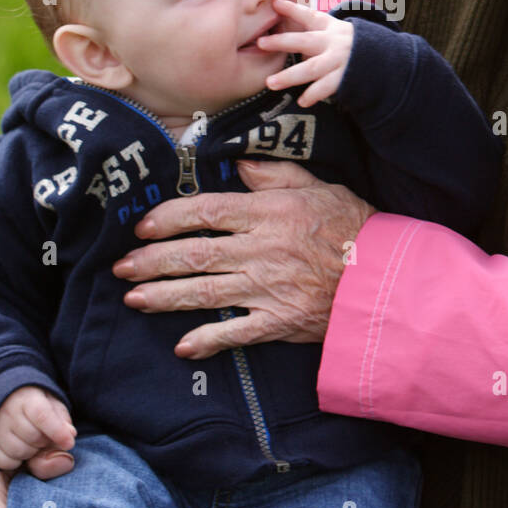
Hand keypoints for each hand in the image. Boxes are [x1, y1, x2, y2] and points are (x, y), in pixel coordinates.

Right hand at [0, 385, 76, 471]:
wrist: (2, 401)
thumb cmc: (35, 405)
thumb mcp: (52, 405)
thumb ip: (62, 421)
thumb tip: (70, 438)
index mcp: (26, 397)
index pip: (42, 415)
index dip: (57, 430)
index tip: (69, 442)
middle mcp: (6, 412)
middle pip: (34, 437)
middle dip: (45, 441)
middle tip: (44, 434)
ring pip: (20, 452)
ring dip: (31, 452)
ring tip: (30, 439)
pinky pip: (5, 462)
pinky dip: (15, 460)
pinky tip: (17, 447)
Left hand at [112, 160, 375, 357]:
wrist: (386, 278)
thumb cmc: (354, 227)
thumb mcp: (318, 186)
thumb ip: (275, 173)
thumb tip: (238, 161)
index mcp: (267, 213)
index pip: (206, 212)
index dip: (168, 218)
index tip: (143, 226)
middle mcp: (260, 250)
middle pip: (194, 254)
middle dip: (152, 261)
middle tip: (120, 266)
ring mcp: (267, 289)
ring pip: (204, 292)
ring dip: (164, 296)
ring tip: (133, 298)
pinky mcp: (278, 322)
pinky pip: (235, 333)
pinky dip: (207, 341)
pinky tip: (182, 347)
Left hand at [257, 0, 353, 105]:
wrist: (382, 61)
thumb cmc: (348, 45)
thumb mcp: (333, 30)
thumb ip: (310, 26)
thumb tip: (280, 11)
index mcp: (329, 28)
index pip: (309, 16)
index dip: (292, 9)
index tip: (275, 4)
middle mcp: (333, 42)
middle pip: (305, 41)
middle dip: (282, 42)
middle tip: (260, 43)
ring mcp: (339, 61)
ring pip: (312, 68)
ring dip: (290, 76)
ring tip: (270, 83)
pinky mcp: (345, 78)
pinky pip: (326, 87)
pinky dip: (314, 94)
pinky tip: (302, 101)